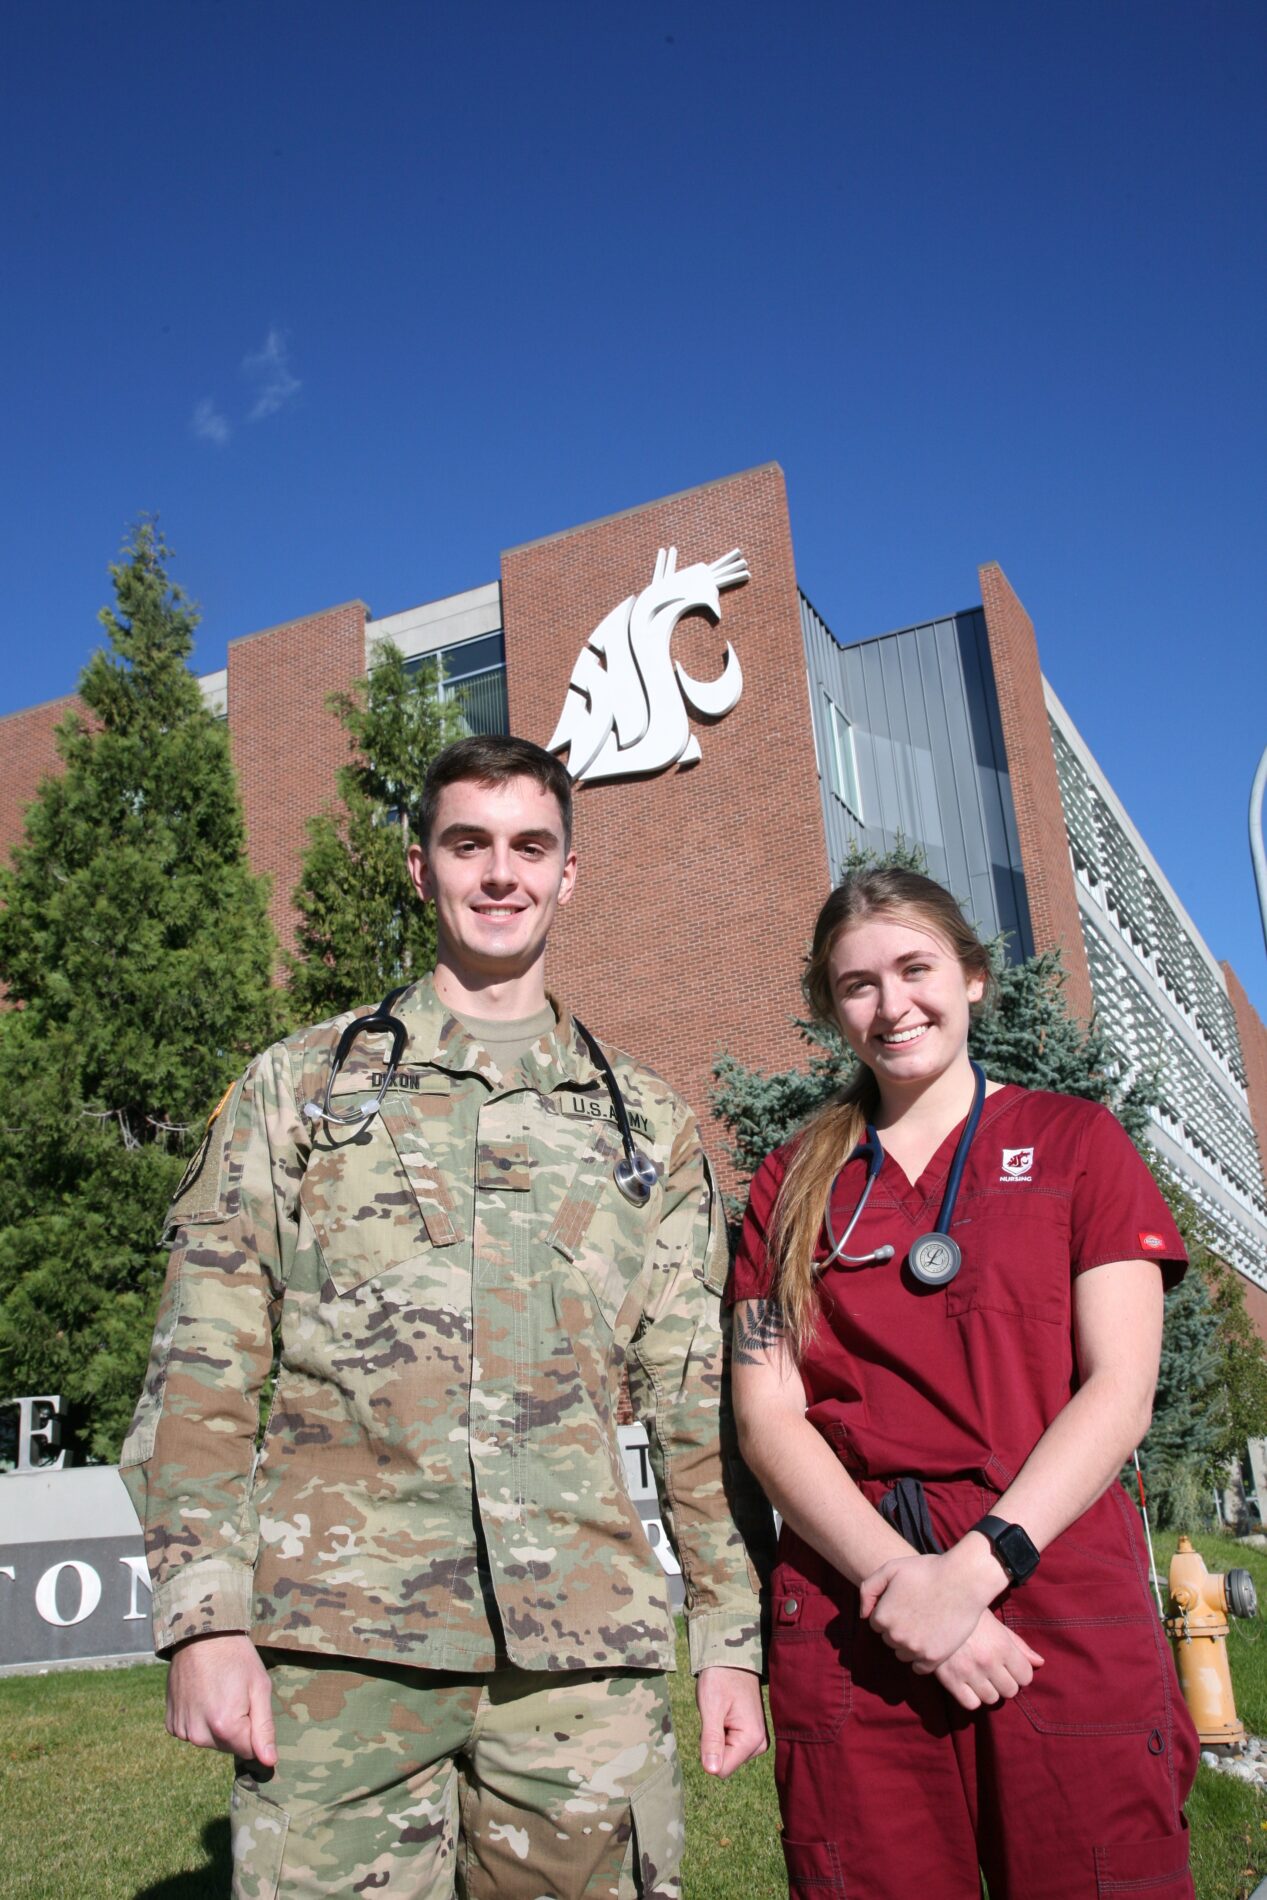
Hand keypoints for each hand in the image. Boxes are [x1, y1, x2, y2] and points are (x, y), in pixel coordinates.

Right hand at [166, 1632, 276, 1765]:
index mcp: (224, 1727)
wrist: (200, 1635)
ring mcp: (182, 1730)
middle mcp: (199, 1735)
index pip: (248, 1751)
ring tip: (217, 1692)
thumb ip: (264, 1728)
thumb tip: (269, 1762)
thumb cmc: (236, 1657)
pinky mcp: (171, 1724)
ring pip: (210, 1741)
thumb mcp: (259, 1687)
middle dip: (236, 1727)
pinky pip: (193, 1732)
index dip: (254, 1728)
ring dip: (217, 1725)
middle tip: (234, 1694)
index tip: (250, 1703)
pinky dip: (200, 1720)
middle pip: (228, 1747)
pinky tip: (202, 1696)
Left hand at [695, 1666, 767, 1776]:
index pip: (722, 1769)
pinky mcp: (753, 1736)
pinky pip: (730, 1746)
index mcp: (752, 1739)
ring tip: (721, 1713)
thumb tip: (711, 1771)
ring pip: (726, 1756)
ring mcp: (757, 1740)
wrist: (732, 1660)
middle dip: (713, 1744)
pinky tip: (726, 1715)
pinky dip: (723, 1733)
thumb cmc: (720, 1680)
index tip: (712, 1725)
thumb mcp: (711, 1708)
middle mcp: (759, 1744)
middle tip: (716, 1717)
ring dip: (717, 1738)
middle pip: (725, 1763)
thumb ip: (712, 1741)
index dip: (709, 1752)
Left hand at [859, 1539, 1006, 1670]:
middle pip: (890, 1639)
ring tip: (926, 1624)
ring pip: (903, 1654)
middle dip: (899, 1627)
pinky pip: (919, 1667)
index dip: (891, 1610)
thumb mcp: (891, 1568)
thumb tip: (863, 1615)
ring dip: (910, 1643)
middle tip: (918, 1611)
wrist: (964, 1580)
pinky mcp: (934, 1658)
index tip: (906, 1601)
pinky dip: (922, 1658)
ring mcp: (915, 1649)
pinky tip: (930, 1642)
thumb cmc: (927, 1571)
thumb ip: (869, 1589)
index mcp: (882, 1617)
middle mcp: (895, 1636)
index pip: (877, 1623)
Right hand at [933, 1612, 1044, 1711]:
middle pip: (1010, 1690)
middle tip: (994, 1672)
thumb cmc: (966, 1612)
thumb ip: (1017, 1644)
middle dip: (1005, 1682)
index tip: (1010, 1666)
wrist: (931, 1609)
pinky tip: (967, 1683)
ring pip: (992, 1699)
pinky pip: (971, 1704)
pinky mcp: (951, 1680)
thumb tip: (1040, 1662)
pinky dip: (971, 1697)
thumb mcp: (994, 1622)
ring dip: (988, 1690)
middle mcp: (988, 1662)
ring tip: (980, 1677)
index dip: (1020, 1672)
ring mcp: (969, 1673)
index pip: (1026, 1676)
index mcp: (1002, 1645)